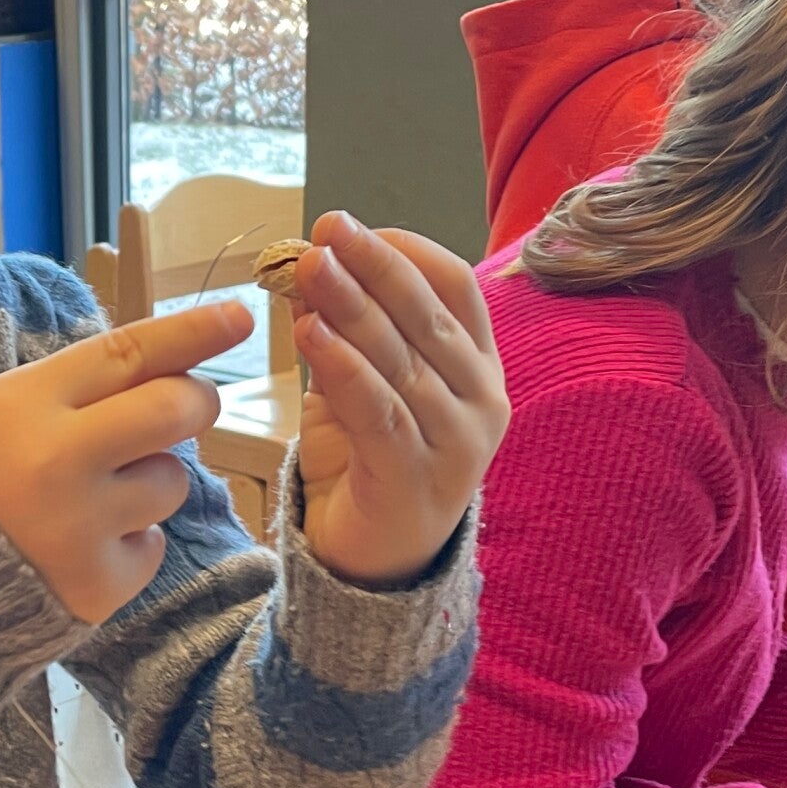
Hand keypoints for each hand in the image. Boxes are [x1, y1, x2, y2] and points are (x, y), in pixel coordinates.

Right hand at [0, 301, 252, 623]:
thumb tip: (172, 364)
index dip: (192, 331)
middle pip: (173, 410)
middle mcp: (56, 462)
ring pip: (171, 481)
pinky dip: (131, 542)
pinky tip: (84, 545)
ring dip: (152, 480)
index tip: (239, 316)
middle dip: (195, 402)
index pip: (128, 353)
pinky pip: (154, 545)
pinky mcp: (98, 584)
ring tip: (96, 496)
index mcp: (25, 405)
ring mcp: (80, 528)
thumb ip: (77, 387)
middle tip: (186, 407)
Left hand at [284, 212, 508, 587]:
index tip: (350, 227)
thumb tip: (304, 265)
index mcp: (477, 365)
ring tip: (310, 268)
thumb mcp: (350, 382)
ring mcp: (457, 442)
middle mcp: (481, 399)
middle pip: (427, 316)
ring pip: (402, 360)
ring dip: (353, 307)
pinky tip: (310, 333)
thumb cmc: (368, 459)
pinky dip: (345, 368)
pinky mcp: (418, 479)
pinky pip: (380, 411)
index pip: (455, 287)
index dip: (403, 251)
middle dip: (374, 266)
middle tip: (328, 228)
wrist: (374, 560)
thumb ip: (336, 328)